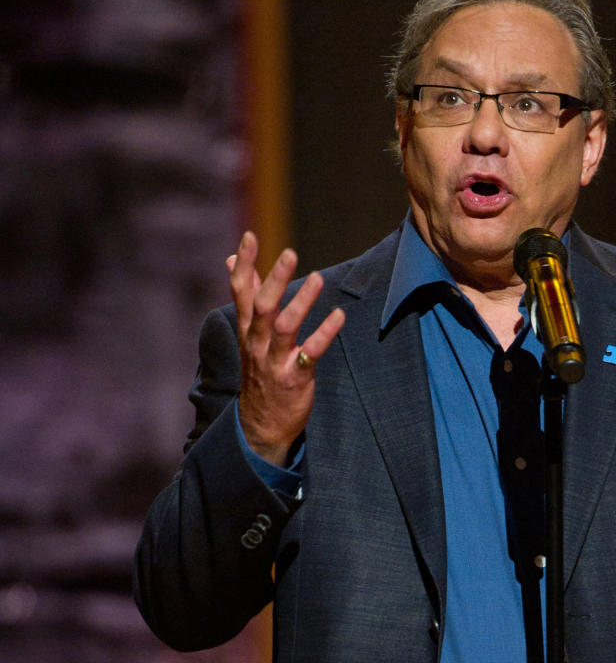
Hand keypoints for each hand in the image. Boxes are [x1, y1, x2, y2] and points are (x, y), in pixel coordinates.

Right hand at [227, 231, 345, 464]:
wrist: (261, 426)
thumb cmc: (260, 373)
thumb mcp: (249, 335)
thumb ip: (246, 296)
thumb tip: (231, 259)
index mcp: (248, 330)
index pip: (241, 292)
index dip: (245, 265)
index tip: (249, 236)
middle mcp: (258, 343)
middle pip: (263, 306)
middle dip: (275, 280)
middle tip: (290, 253)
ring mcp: (275, 362)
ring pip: (285, 327)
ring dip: (301, 302)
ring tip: (318, 278)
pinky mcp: (294, 379)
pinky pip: (309, 353)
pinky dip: (324, 334)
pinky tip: (338, 316)